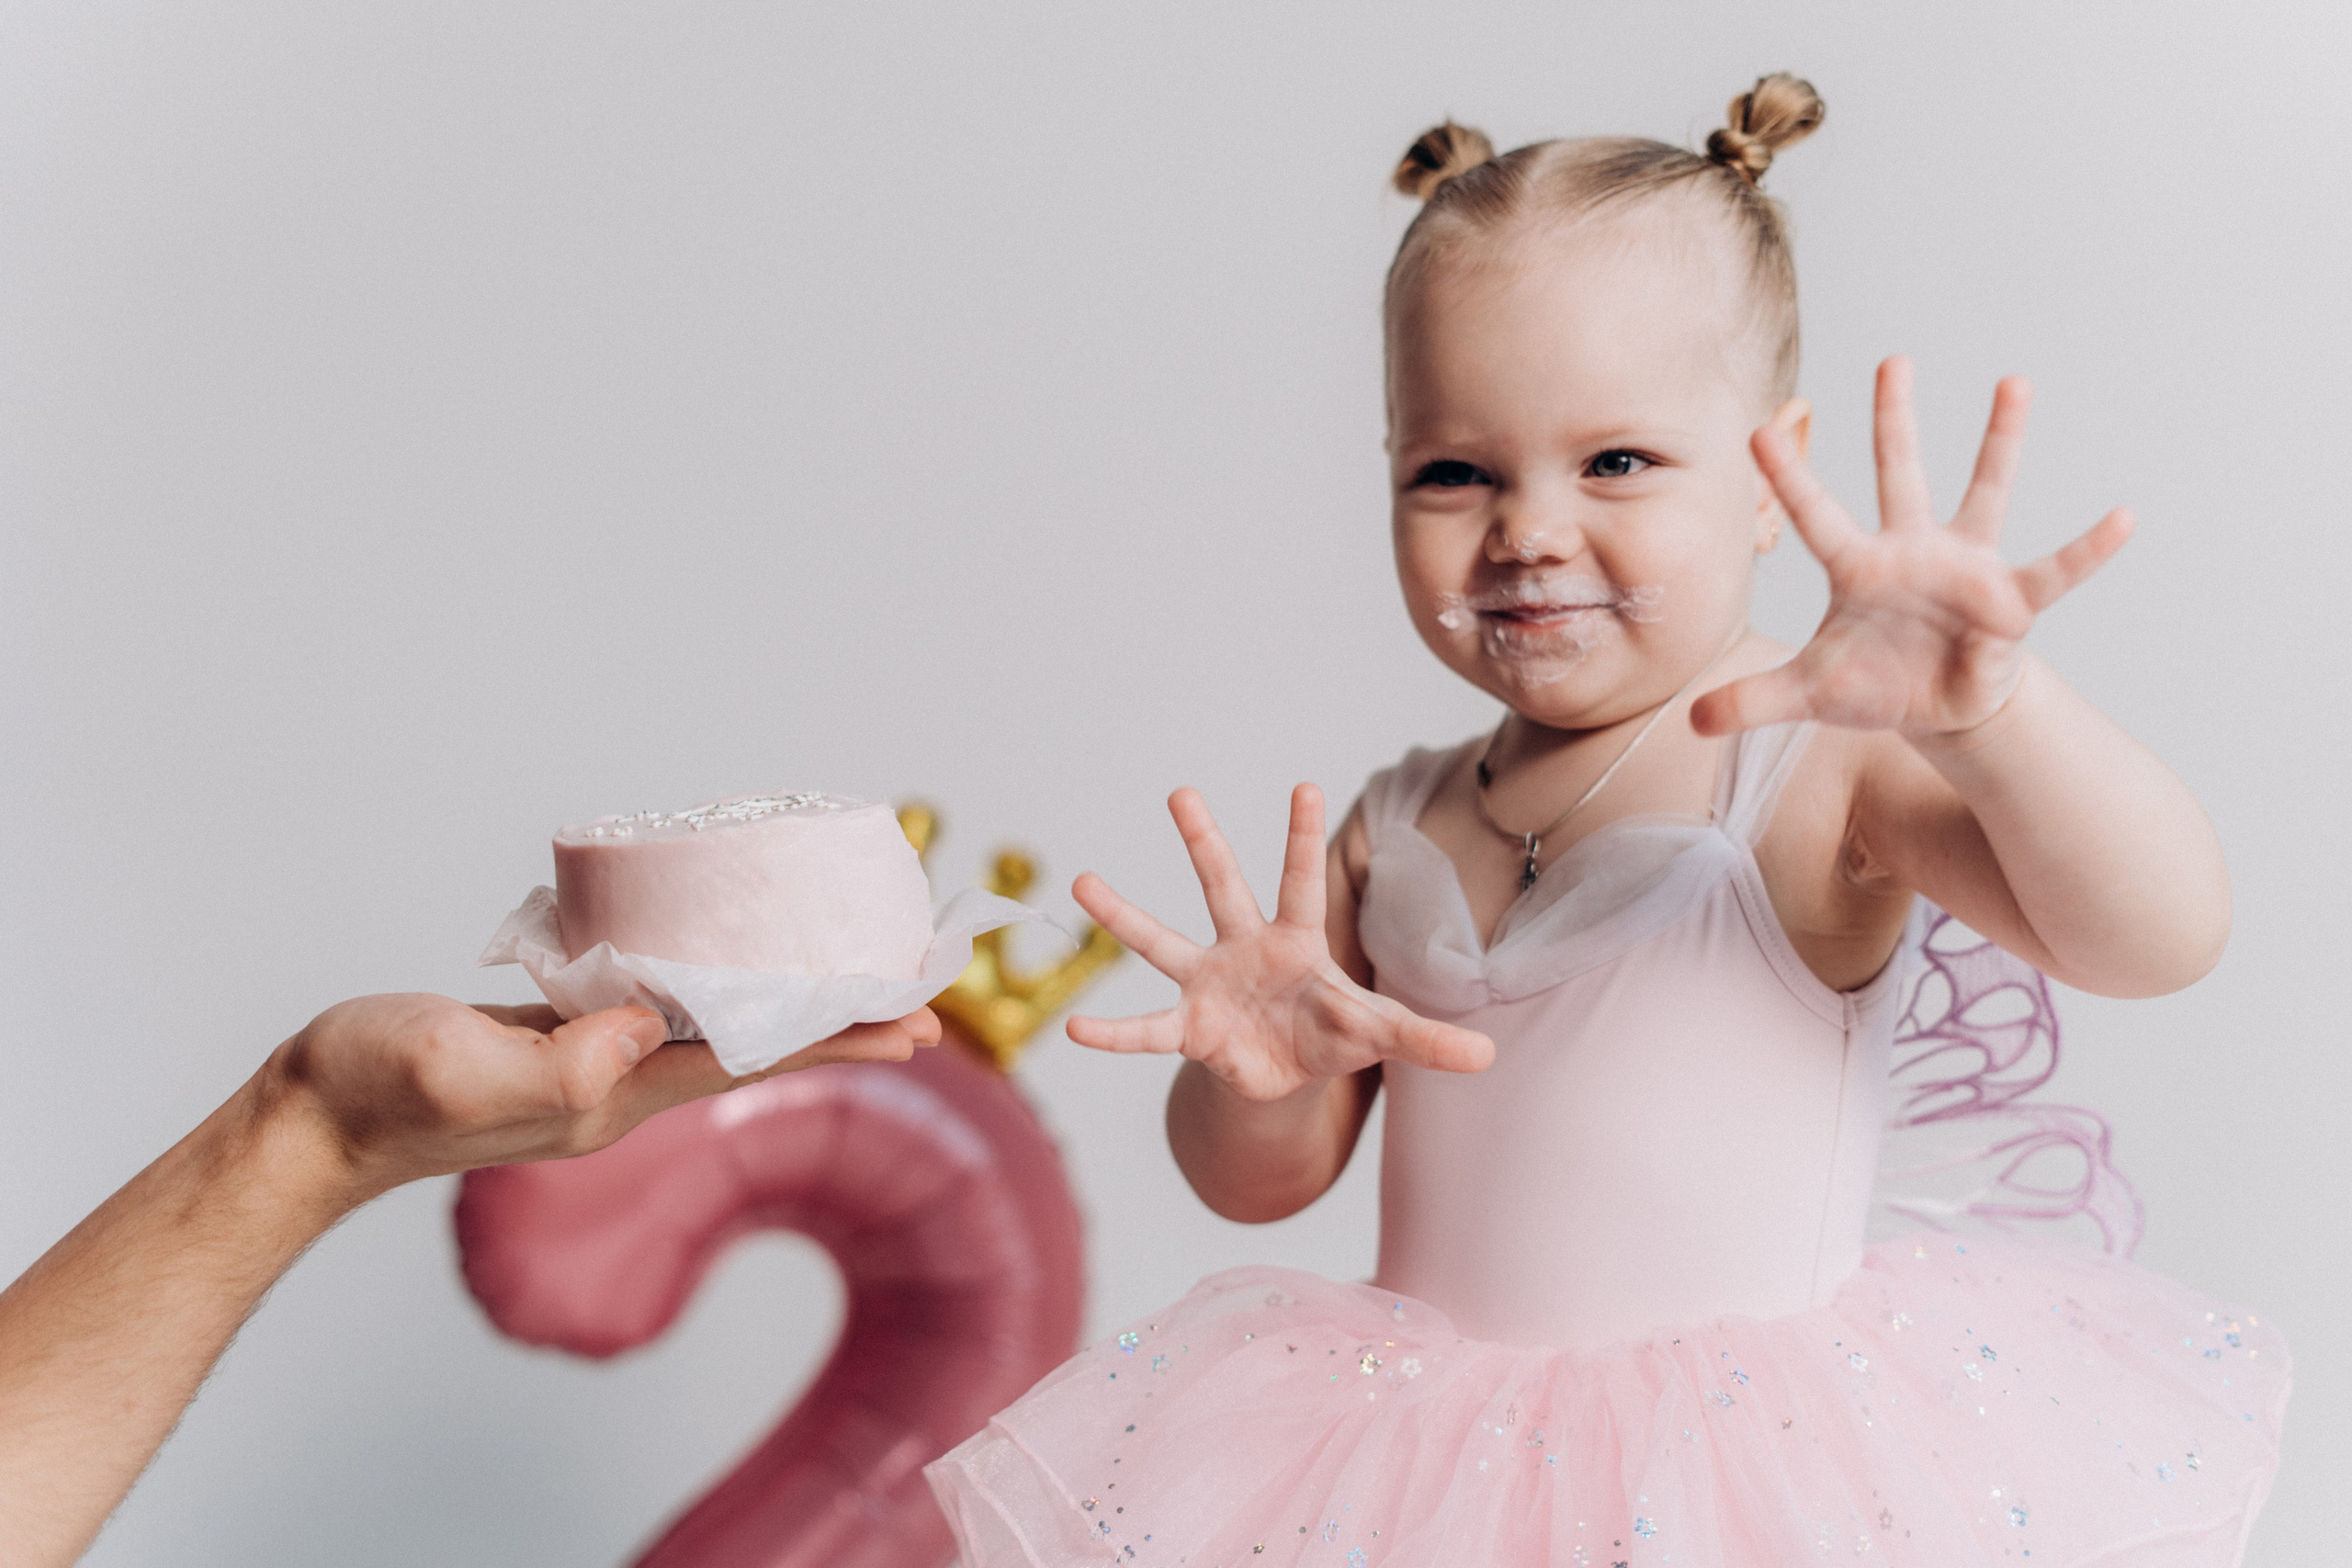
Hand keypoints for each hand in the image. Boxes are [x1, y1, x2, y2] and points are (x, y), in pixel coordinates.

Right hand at [265, 995, 941, 1200]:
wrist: (306, 1119)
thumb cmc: (369, 1091)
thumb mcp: (456, 1069)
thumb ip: (551, 1063)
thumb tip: (639, 1035)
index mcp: (612, 1091)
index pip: (754, 1058)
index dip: (839, 1037)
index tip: (919, 1022)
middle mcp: (617, 1082)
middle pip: (756, 1045)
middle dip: (841, 1023)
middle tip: (925, 998)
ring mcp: (589, 1063)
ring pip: (716, 1025)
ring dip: (787, 1002)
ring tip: (849, 976)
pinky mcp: (556, 1038)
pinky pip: (658, 1006)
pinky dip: (712, 983)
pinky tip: (728, 961)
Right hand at [1067, 784, 1491, 1099]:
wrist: (1285, 1073)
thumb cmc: (1331, 1034)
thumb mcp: (1380, 1035)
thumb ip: (1427, 1041)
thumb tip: (1490, 1055)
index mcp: (1296, 941)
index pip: (1302, 880)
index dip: (1303, 836)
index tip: (1305, 783)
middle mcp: (1245, 948)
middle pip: (1224, 887)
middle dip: (1205, 842)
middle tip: (1181, 792)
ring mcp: (1210, 984)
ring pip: (1163, 942)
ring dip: (1124, 915)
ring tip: (1082, 882)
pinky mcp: (1190, 1029)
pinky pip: (1146, 1029)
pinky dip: (1113, 1034)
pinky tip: (1074, 1031)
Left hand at [1691, 357, 2131, 740]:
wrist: (1939, 708)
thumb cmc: (1874, 685)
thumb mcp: (1808, 696)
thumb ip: (1751, 701)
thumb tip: (1689, 721)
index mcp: (1857, 569)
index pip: (1813, 516)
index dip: (1788, 477)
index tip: (1758, 428)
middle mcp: (1912, 551)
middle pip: (1898, 475)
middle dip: (1895, 420)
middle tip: (1892, 359)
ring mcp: (1965, 567)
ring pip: (1983, 492)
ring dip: (1999, 441)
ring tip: (2013, 383)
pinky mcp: (2011, 600)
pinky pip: (2056, 570)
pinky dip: (2089, 549)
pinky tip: (2123, 517)